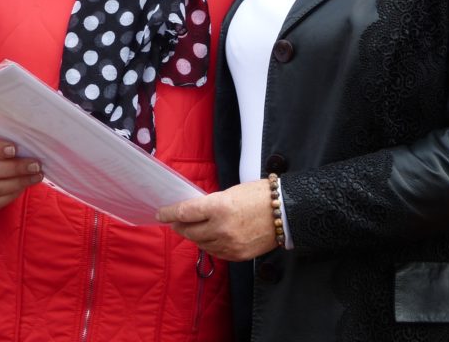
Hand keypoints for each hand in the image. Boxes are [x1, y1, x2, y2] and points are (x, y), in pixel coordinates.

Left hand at [157, 179, 278, 261]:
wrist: (286, 212)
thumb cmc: (259, 195)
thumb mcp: (231, 193)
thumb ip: (211, 204)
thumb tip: (194, 212)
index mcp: (218, 207)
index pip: (185, 212)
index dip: (170, 213)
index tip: (161, 213)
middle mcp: (221, 228)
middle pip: (189, 231)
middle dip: (179, 226)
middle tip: (175, 222)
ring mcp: (229, 244)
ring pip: (200, 243)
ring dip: (193, 236)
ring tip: (192, 229)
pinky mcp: (237, 256)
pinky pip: (214, 252)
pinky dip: (208, 245)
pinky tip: (208, 238)